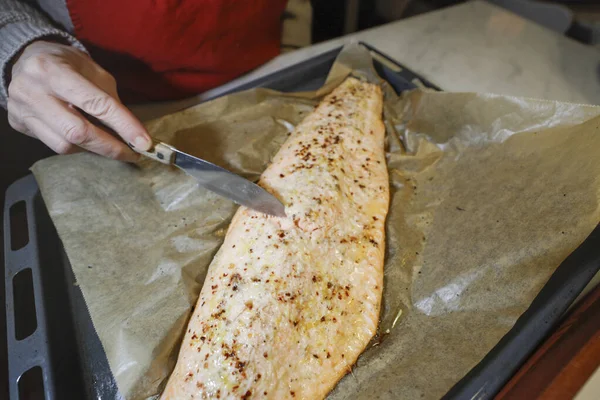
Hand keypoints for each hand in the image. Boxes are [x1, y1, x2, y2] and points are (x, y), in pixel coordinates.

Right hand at [7, 41, 150, 161]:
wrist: (26, 58)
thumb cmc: (67, 64)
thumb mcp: (93, 71)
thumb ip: (110, 99)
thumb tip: (132, 133)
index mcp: (53, 70)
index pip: (95, 103)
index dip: (123, 125)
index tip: (143, 142)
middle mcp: (33, 91)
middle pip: (78, 131)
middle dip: (110, 147)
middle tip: (132, 153)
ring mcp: (22, 110)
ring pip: (65, 144)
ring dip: (94, 149)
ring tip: (110, 145)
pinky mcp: (19, 124)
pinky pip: (54, 145)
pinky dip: (77, 146)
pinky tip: (87, 140)